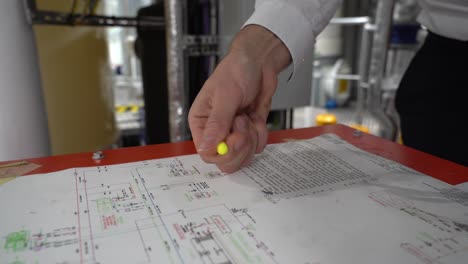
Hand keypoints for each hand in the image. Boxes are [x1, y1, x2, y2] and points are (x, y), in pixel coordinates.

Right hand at [189, 25, 290, 172]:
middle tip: (244, 124)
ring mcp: (233, 133)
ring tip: (248, 116)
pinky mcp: (249, 131)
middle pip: (225, 160)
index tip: (237, 137)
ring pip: (243, 156)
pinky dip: (261, 134)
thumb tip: (205, 147)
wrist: (259, 61)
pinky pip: (257, 146)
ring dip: (251, 139)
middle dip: (240, 147)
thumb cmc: (236, 70)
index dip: (224, 152)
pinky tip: (256, 117)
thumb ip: (217, 123)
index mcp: (201, 122)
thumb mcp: (226, 95)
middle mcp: (216, 130)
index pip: (207, 153)